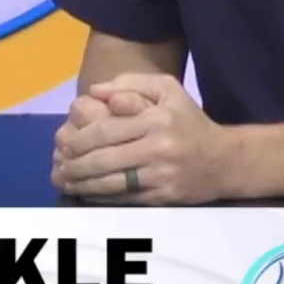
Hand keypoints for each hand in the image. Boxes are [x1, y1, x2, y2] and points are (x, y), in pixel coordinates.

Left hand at [51, 73, 230, 204]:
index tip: (63, 143)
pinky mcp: (163, 198)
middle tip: (60, 164)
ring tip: (65, 180)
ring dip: (82, 183)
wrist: (224, 160)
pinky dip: (101, 197)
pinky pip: (124, 199)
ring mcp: (161, 175)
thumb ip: (130, 84)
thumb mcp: (167, 89)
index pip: (106, 130)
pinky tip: (86, 192)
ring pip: (111, 183)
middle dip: (75, 163)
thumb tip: (95, 91)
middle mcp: (159, 148)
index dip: (79, 138)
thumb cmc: (189, 120)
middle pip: (104, 158)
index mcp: (156, 119)